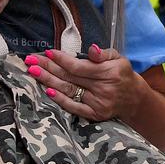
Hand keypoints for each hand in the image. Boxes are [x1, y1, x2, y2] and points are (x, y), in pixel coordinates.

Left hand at [24, 44, 141, 121]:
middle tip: (30, 61)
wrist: (134, 99)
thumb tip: (91, 49)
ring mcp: (98, 103)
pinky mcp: (95, 114)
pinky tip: (47, 91)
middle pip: (69, 77)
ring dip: (48, 81)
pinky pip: (74, 107)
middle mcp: (103, 89)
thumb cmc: (122, 74)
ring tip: (33, 72)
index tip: (47, 53)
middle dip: (48, 67)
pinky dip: (60, 99)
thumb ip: (103, 53)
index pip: (78, 66)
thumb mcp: (119, 58)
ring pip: (68, 90)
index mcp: (109, 72)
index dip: (61, 59)